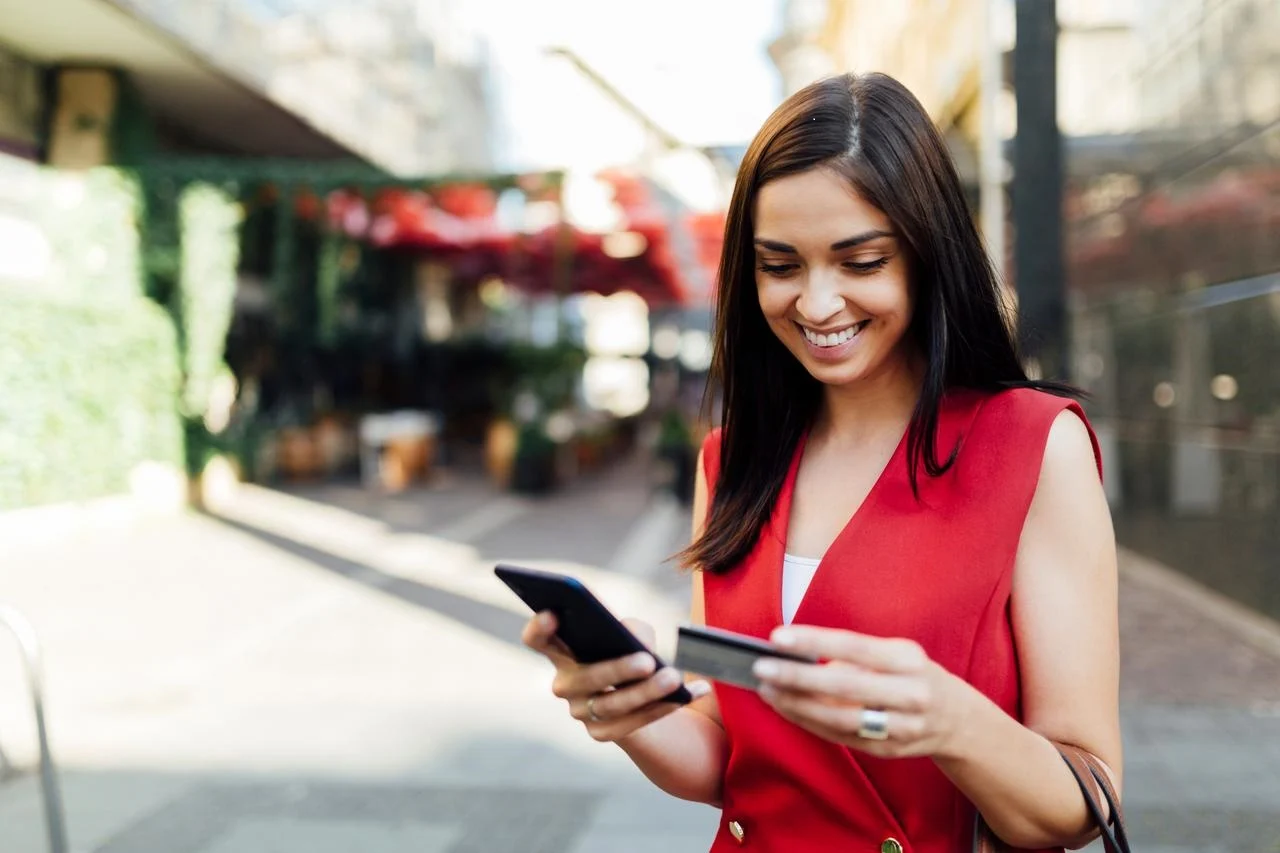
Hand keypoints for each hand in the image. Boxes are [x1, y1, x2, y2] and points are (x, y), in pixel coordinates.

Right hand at [521, 611, 710, 742]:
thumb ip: (633, 630)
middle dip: (617, 669)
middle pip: (585, 678)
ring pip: (612, 705)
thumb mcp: (631, 632)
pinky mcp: (601, 733)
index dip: (539, 628)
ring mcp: (580, 712)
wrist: (639, 694)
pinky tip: (692, 693)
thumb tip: (642, 645)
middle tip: (648, 660)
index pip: (537, 639)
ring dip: (647, 692)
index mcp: (562, 651)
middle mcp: (564, 684)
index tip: (554, 613)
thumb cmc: (628, 649)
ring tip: (674, 678)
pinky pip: (633, 724)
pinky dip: (665, 707)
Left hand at [751, 626, 972, 758]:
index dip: (814, 642)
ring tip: (767, 689)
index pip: (854, 647)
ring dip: (797, 705)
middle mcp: (909, 693)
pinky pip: (840, 736)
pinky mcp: (887, 750)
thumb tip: (799, 656)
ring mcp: (901, 727)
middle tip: (762, 667)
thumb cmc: (914, 675)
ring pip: (839, 718)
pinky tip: (786, 708)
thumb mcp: (897, 655)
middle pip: (844, 686)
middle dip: (797, 677)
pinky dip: (809, 722)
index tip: (778, 636)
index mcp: (908, 659)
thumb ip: (854, 656)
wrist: (957, 721)